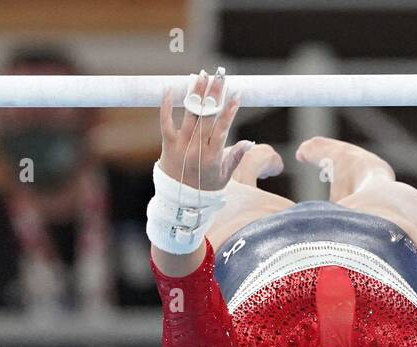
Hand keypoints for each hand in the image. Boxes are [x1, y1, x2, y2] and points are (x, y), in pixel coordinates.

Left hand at [157, 69, 251, 190]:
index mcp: (213, 156)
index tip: (236, 93)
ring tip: (202, 76)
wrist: (180, 201)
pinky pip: (166, 121)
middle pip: (207, 116)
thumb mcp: (225, 175)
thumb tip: (250, 142)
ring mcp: (181, 146)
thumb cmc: (206, 188)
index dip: (229, 110)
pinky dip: (167, 105)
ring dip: (196, 93)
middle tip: (220, 75)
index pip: (223, 128)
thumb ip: (237, 157)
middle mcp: (197, 149)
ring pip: (190, 115)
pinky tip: (171, 88)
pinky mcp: (168, 144)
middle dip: (214, 94)